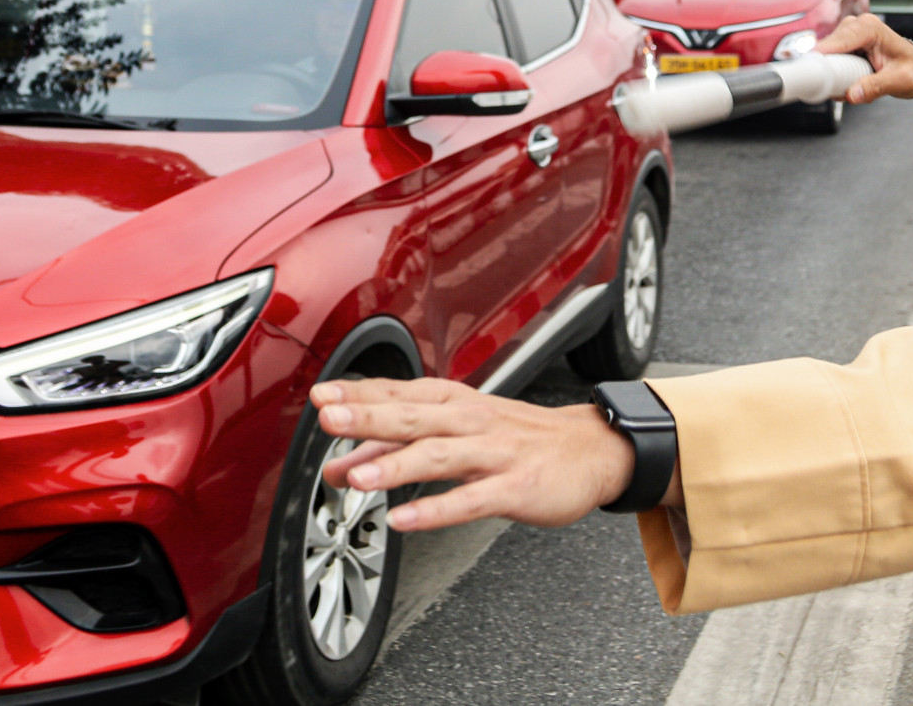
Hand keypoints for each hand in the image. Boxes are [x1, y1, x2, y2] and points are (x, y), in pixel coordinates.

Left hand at [311, 378, 657, 531]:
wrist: (590, 450)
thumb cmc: (518, 438)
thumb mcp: (459, 432)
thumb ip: (398, 448)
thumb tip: (342, 464)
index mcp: (456, 402)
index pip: (401, 392)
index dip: (361, 393)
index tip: (322, 395)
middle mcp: (471, 421)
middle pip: (414, 416)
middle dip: (369, 416)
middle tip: (329, 418)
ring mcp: (495, 453)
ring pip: (439, 455)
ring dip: (395, 464)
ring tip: (357, 475)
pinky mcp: (515, 487)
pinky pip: (471, 500)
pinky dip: (436, 509)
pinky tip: (406, 520)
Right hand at [815, 14, 912, 116]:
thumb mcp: (899, 81)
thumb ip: (876, 87)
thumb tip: (852, 94)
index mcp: (870, 27)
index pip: (839, 40)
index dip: (822, 55)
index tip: (808, 69)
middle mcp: (857, 26)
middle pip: (828, 48)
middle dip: (830, 71)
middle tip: (841, 90)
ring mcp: (849, 35)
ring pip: (826, 55)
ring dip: (833, 74)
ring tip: (854, 86)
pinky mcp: (845, 45)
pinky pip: (830, 60)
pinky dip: (835, 74)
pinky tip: (850, 82)